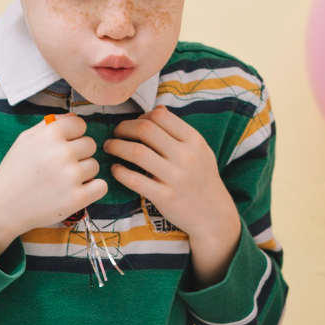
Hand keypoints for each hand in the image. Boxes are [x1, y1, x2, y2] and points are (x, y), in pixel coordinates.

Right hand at [0, 114, 104, 258]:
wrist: (3, 206)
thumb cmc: (15, 171)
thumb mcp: (25, 139)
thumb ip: (50, 124)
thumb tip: (74, 117)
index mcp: (50, 135)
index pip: (80, 124)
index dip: (73, 135)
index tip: (63, 146)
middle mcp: (62, 153)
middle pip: (90, 144)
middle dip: (79, 154)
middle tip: (60, 166)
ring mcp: (71, 176)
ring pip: (94, 166)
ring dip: (83, 173)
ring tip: (62, 181)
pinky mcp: (77, 198)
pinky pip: (101, 186)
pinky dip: (93, 189)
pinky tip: (77, 191)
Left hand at [105, 107, 240, 279]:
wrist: (214, 215)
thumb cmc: (203, 179)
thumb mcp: (200, 150)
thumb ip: (179, 130)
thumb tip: (157, 109)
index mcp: (194, 140)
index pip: (160, 116)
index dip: (141, 116)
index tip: (134, 124)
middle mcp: (186, 156)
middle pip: (145, 129)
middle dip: (124, 128)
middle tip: (116, 133)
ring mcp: (175, 177)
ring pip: (137, 152)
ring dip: (117, 146)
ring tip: (110, 147)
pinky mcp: (165, 197)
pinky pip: (135, 180)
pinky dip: (120, 172)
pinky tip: (116, 169)